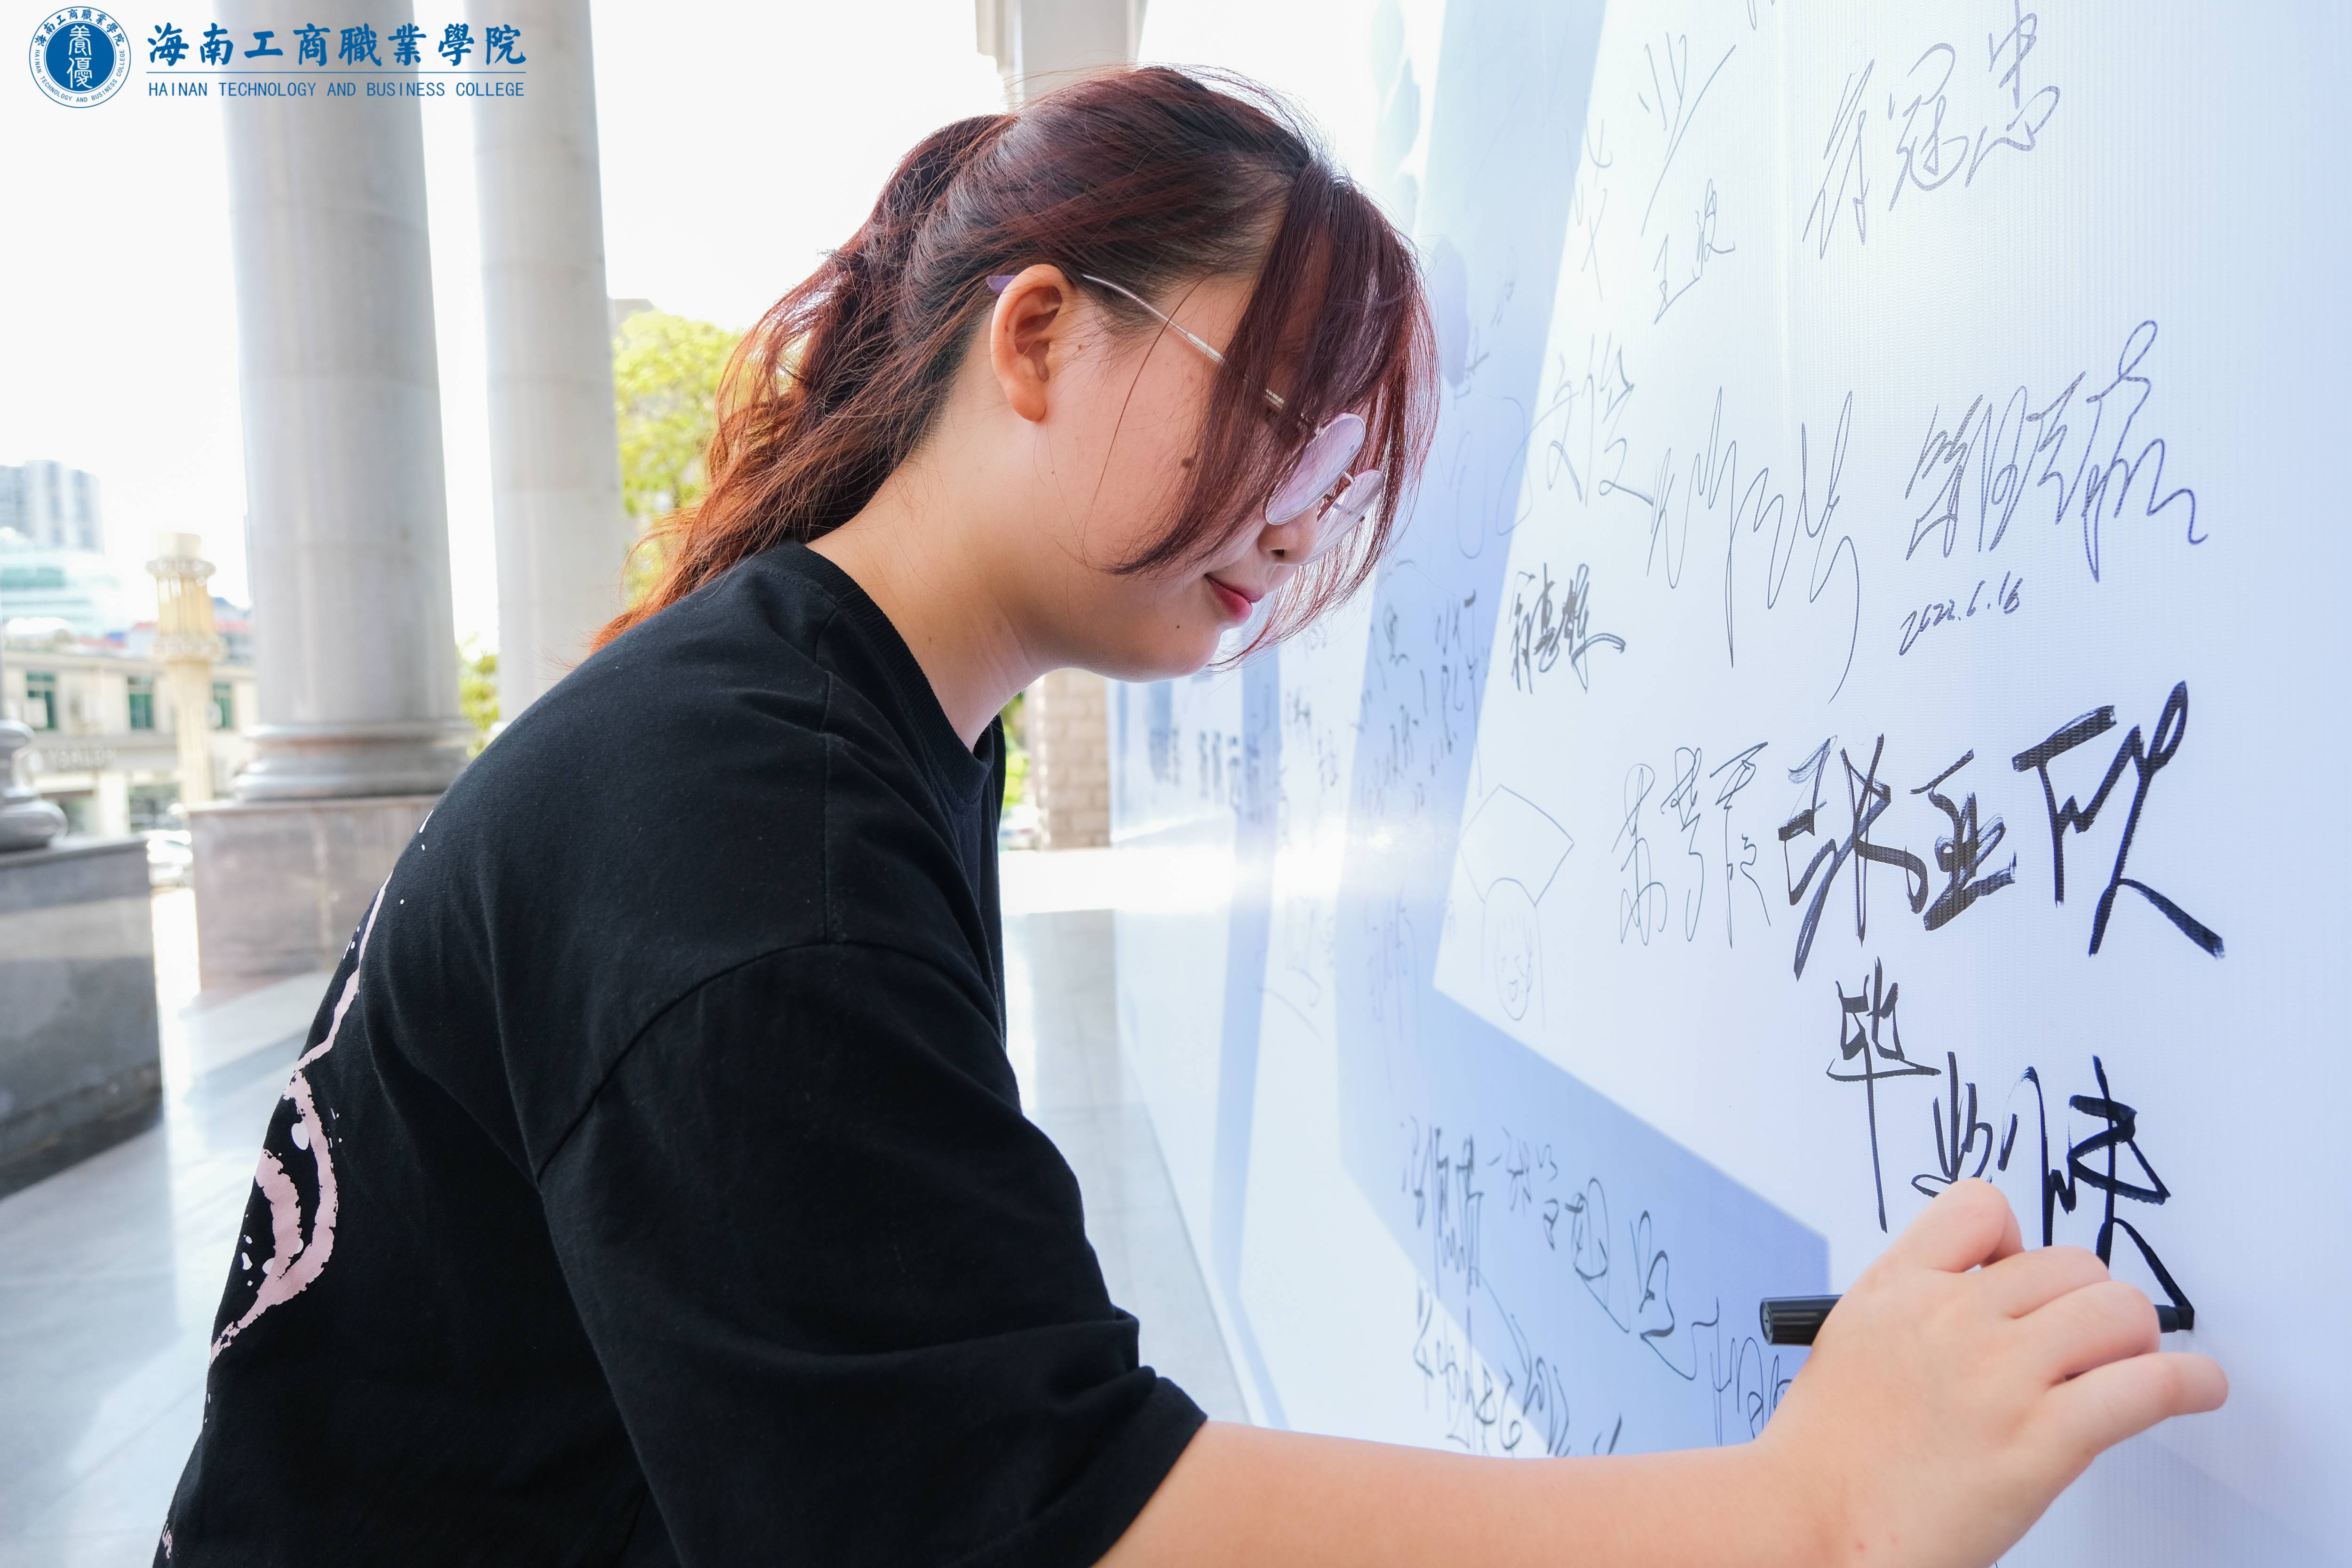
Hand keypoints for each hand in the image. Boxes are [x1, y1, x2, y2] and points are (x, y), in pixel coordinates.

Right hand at [1752, 1179, 2225, 1567]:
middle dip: (2090, 1301)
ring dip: (2138, 1337)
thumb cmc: (1826, 1453)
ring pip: (2117, 1311)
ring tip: (2133, 1366)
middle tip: (2094, 1343)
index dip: (2018, 1241)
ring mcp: (1999, 1375)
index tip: (2031, 1280)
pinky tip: (2198, 1389)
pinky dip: (2189, 1383)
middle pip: (2070, 1264)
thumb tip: (1988, 1305)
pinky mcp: (2042, 1440)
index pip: (1983, 1209)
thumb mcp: (1853, 1345)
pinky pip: (2146, 1386)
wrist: (1806, 1521)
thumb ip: (1915, 1312)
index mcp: (1900, 1288)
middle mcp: (1953, 1316)